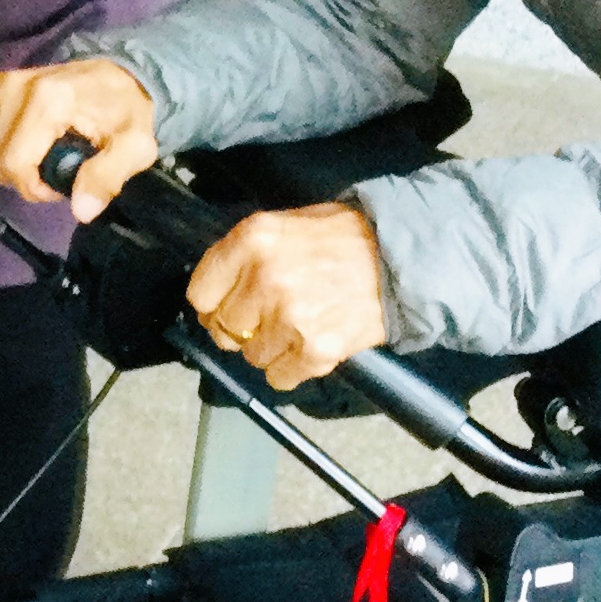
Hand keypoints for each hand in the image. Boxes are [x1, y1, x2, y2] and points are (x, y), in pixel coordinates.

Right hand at [0, 57, 159, 221]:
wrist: (115, 73)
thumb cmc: (125, 110)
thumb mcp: (134, 147)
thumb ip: (107, 177)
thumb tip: (82, 210)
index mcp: (48, 99)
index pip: (15, 162)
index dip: (35, 187)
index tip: (63, 184)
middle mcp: (13, 87)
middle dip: (24, 180)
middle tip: (57, 171)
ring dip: (15, 166)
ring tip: (47, 156)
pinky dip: (7, 149)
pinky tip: (33, 142)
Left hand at [186, 203, 388, 389]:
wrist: (400, 259)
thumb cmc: (343, 238)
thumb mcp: (285, 224)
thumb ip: (245, 253)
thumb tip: (216, 287)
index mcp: (252, 240)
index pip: (200, 293)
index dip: (212, 304)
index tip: (224, 306)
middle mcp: (265, 278)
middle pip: (223, 328)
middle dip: (242, 328)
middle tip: (267, 318)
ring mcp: (290, 316)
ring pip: (252, 355)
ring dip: (270, 349)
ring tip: (297, 326)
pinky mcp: (317, 349)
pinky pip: (280, 377)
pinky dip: (292, 368)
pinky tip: (310, 345)